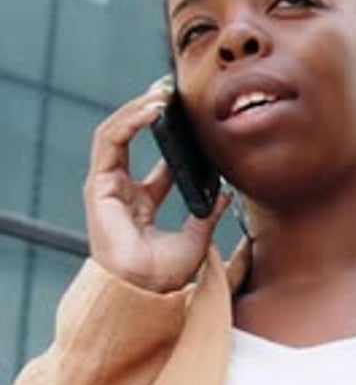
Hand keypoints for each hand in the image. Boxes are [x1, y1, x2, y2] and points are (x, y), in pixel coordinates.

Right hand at [84, 87, 229, 292]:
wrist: (143, 293)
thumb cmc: (163, 278)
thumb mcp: (196, 241)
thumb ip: (207, 215)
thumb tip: (226, 193)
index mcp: (141, 206)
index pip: (156, 163)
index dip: (172, 140)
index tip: (189, 119)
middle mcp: (121, 193)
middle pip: (130, 139)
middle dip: (149, 112)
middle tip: (172, 91)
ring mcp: (107, 188)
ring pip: (115, 133)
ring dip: (137, 109)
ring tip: (162, 92)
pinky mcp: (99, 185)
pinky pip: (110, 141)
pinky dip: (129, 120)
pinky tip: (152, 109)